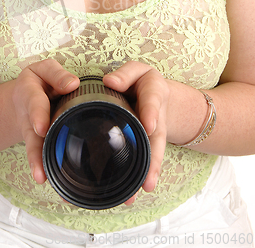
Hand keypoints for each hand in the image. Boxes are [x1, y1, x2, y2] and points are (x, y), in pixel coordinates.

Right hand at [12, 59, 79, 183]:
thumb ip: (57, 75)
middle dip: (34, 145)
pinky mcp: (38, 142)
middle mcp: (27, 114)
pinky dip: (41, 167)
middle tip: (39, 158)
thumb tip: (73, 84)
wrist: (23, 98)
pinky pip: (39, 154)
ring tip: (40, 176)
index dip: (38, 114)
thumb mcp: (44, 70)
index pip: (34, 102)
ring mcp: (31, 131)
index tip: (41, 127)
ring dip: (36, 161)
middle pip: (30, 131)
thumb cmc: (40, 81)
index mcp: (29, 91)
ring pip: (33, 147)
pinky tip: (44, 179)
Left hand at [103, 61, 169, 192]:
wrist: (156, 96)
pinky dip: (141, 177)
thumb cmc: (141, 82)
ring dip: (148, 173)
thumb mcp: (137, 71)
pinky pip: (145, 161)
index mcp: (153, 93)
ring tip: (141, 191)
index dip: (151, 113)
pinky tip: (132, 194)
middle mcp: (156, 117)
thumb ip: (125, 74)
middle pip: (157, 138)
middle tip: (148, 178)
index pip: (152, 102)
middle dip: (154, 158)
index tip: (149, 125)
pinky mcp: (146, 145)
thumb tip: (109, 82)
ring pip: (153, 154)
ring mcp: (153, 134)